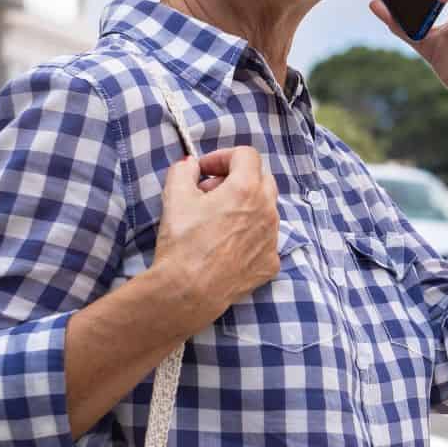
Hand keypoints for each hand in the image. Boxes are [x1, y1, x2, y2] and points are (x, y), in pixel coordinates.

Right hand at [153, 146, 279, 325]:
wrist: (190, 291)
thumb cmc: (183, 242)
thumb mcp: (175, 196)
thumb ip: (183, 171)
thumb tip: (191, 165)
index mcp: (247, 189)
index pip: (246, 155)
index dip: (222, 157)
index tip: (204, 170)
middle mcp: (268, 211)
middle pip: (260, 179)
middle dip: (235, 179)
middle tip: (208, 193)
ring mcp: (272, 239)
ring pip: (265, 210)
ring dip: (244, 206)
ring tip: (215, 220)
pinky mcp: (270, 263)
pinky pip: (264, 239)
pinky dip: (248, 235)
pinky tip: (225, 245)